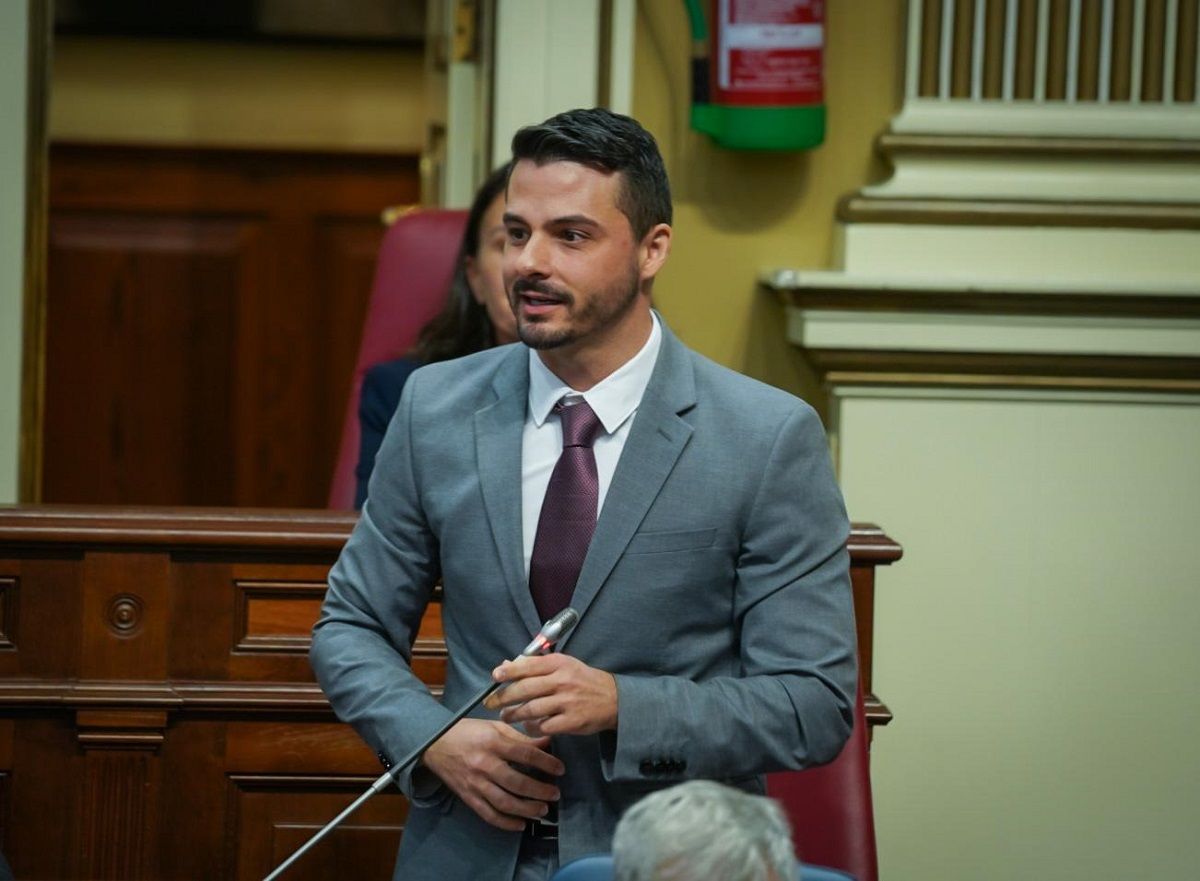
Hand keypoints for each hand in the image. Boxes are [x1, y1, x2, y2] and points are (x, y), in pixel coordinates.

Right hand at [421, 718, 563, 830]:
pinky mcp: (468, 797)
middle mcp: (484, 764)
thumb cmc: (468, 731)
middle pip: (517, 782)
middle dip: (540, 791)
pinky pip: (488, 814)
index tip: (560, 769)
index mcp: (492, 742)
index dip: (546, 763)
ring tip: (543, 810)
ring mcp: (475, 783)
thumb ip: (521, 737)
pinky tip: (521, 824)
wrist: (434, 743)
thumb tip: (547, 743)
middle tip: (555, 794)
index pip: (525, 754)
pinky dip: (506, 823)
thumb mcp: (495, 726)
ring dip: (527, 809)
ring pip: (504, 802)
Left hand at [484, 653, 617, 736]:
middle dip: (503, 697)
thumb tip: (505, 665)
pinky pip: (544, 726)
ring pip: (531, 709)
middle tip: (490, 703)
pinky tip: (527, 727)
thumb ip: (535, 665)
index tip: (494, 676)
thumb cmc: (582, 680)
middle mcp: (562, 681)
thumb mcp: (563, 665)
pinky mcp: (571, 721)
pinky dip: (532, 728)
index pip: (528, 665)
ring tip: (506, 716)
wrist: (613, 699)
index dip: (509, 671)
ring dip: (514, 714)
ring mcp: (567, 702)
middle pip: (525, 689)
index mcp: (559, 663)